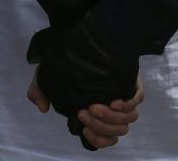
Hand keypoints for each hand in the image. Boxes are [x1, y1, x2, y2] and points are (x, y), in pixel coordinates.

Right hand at [27, 20, 139, 150]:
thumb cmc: (65, 61)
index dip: (98, 140)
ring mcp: (124, 94)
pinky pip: (138, 99)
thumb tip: (43, 108)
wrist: (81, 38)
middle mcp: (113, 107)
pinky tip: (114, 101)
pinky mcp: (132, 81)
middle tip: (84, 111)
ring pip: (129, 119)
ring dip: (110, 118)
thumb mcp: (47, 76)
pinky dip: (127, 105)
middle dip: (100, 126)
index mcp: (97, 113)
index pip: (106, 138)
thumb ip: (39, 91)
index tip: (83, 129)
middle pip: (118, 130)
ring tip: (94, 106)